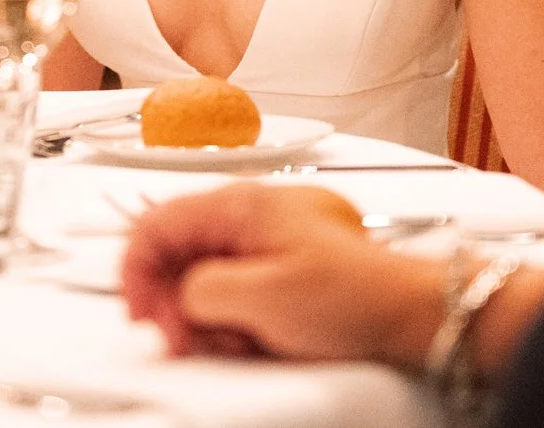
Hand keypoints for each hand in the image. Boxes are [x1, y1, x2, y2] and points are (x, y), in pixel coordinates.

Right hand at [121, 185, 445, 365]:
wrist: (407, 311)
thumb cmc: (354, 294)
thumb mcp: (263, 298)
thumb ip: (203, 290)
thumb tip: (177, 294)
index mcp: (240, 204)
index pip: (156, 222)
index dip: (136, 270)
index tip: (140, 311)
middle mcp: (247, 211)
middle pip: (175, 249)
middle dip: (171, 299)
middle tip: (182, 337)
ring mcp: (262, 236)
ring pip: (199, 272)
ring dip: (201, 313)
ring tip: (230, 339)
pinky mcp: (276, 262)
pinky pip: (229, 284)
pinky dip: (227, 314)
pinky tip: (247, 335)